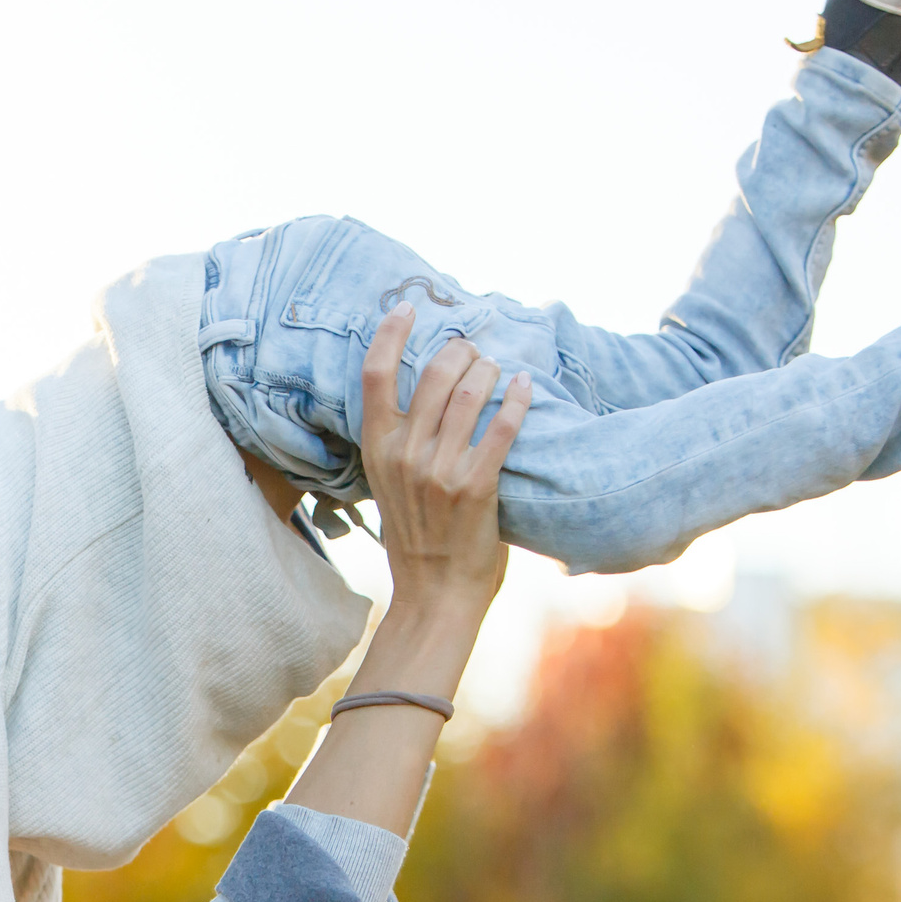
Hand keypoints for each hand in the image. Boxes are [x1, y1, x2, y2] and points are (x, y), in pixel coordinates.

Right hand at [358, 306, 528, 610]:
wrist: (434, 593)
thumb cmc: (418, 539)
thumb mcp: (391, 486)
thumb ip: (402, 443)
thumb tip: (428, 396)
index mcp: (377, 451)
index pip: (375, 376)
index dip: (389, 334)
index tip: (408, 308)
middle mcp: (405, 455)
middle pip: (433, 374)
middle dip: (460, 350)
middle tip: (474, 348)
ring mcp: (440, 471)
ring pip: (469, 393)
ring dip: (489, 370)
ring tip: (497, 367)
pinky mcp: (476, 487)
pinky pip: (502, 429)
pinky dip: (517, 401)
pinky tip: (525, 387)